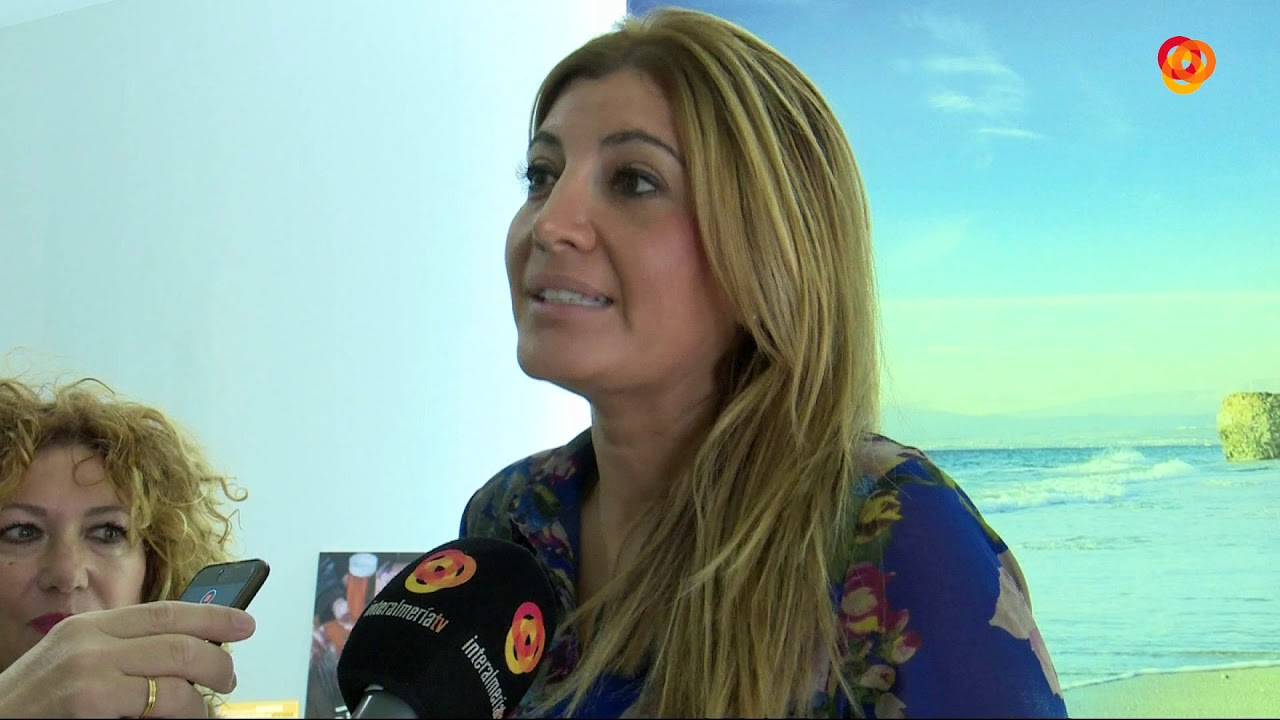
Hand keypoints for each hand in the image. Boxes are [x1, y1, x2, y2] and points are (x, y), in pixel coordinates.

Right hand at [0, 601, 254, 717]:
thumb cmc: (30, 706)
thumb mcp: (70, 663)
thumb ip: (119, 652)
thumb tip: (179, 653)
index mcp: (89, 626)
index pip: (166, 611)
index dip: (214, 616)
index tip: (244, 624)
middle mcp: (90, 643)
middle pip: (181, 645)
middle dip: (217, 664)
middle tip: (227, 679)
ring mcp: (89, 674)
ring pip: (177, 682)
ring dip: (200, 702)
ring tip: (201, 711)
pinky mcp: (89, 704)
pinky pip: (157, 710)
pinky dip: (178, 718)